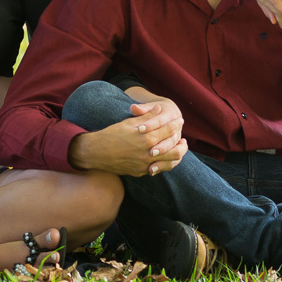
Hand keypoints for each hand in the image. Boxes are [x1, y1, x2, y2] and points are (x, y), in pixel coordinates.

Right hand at [68, 103, 188, 176]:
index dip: (176, 124)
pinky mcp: (140, 172)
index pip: (168, 130)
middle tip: (185, 140)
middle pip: (174, 149)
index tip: (180, 121)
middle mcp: (148, 153)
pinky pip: (157, 169)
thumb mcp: (129, 122)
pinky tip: (165, 159)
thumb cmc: (112, 134)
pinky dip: (163, 164)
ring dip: (176, 156)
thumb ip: (146, 116)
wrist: (96, 152)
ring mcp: (144, 164)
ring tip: (179, 151)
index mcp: (146, 137)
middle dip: (182, 144)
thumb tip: (159, 109)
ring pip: (169, 163)